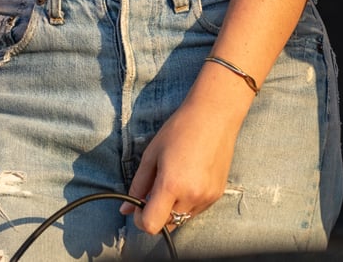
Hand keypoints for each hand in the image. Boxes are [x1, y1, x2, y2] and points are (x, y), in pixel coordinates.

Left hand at [120, 93, 239, 234]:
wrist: (213, 117)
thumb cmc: (179, 130)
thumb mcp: (151, 154)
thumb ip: (138, 185)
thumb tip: (125, 210)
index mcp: (172, 185)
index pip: (151, 225)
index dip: (140, 218)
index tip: (138, 204)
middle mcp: (191, 197)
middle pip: (166, 225)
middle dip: (156, 213)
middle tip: (154, 188)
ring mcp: (207, 199)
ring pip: (182, 220)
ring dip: (172, 209)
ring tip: (173, 179)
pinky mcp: (217, 196)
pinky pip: (196, 210)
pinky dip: (187, 203)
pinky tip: (187, 178)